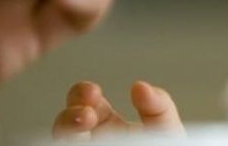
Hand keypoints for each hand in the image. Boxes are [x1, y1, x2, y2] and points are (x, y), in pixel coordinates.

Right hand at [52, 80, 184, 139]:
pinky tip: (86, 145)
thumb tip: (140, 87)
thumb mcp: (166, 128)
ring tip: (83, 132)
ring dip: (66, 135)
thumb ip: (158, 106)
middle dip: (69, 117)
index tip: (93, 92)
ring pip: (61, 145)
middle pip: (64, 126)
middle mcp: (92, 142)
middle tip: (86, 116)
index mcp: (108, 124)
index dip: (83, 94)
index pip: (85, 102)